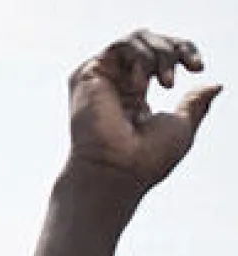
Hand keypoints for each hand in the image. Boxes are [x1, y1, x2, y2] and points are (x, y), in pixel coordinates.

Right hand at [68, 31, 220, 189]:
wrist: (119, 169)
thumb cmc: (146, 158)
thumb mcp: (182, 125)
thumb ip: (194, 103)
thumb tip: (215, 85)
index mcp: (133, 95)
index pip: (159, 57)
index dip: (183, 52)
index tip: (198, 68)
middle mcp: (115, 84)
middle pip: (150, 42)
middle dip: (174, 50)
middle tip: (188, 69)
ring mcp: (101, 78)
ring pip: (137, 39)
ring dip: (161, 53)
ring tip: (166, 80)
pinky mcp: (88, 74)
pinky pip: (122, 45)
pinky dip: (142, 58)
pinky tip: (142, 86)